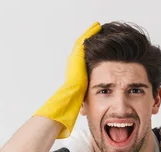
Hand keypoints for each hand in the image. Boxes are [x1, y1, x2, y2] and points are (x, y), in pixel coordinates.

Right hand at [34, 22, 100, 138]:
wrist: (63, 107)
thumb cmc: (68, 109)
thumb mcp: (78, 103)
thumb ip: (80, 101)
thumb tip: (79, 114)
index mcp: (77, 79)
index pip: (83, 63)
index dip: (90, 55)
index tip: (97, 49)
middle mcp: (75, 70)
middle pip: (83, 52)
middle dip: (91, 42)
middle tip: (97, 31)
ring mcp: (74, 65)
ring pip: (82, 46)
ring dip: (90, 36)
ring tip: (97, 27)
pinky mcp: (75, 63)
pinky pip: (82, 45)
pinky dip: (88, 36)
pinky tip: (95, 29)